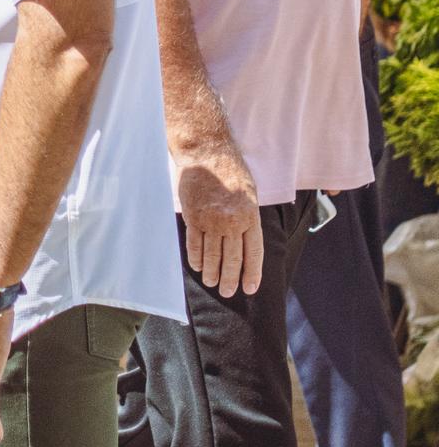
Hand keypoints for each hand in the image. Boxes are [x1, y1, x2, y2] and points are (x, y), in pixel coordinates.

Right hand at [175, 139, 261, 297]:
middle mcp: (231, 221)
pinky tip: (199, 267)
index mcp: (250, 216)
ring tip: (213, 284)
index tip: (249, 288)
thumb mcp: (249, 193)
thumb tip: (247, 241)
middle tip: (228, 293)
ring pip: (212, 254)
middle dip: (230, 278)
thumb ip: (248, 218)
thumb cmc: (230, 171)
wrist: (206, 153)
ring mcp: (210, 220)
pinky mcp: (193, 216)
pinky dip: (196, 257)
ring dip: (213, 272)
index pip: (253, 253)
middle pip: (232, 258)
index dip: (252, 273)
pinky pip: (194, 243)